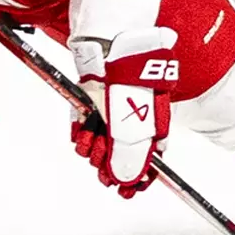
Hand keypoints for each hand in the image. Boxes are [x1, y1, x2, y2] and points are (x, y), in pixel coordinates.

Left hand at [69, 27, 179, 197]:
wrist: (108, 43)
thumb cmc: (128, 78)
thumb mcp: (130, 123)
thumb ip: (128, 153)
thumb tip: (126, 179)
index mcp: (153, 124)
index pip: (150, 159)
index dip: (138, 178)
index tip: (126, 191)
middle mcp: (134, 118)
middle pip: (122, 153)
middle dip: (110, 165)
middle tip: (101, 170)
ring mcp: (113, 108)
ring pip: (102, 140)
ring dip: (93, 149)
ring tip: (88, 146)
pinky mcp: (94, 99)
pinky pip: (87, 123)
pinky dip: (81, 133)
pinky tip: (80, 135)